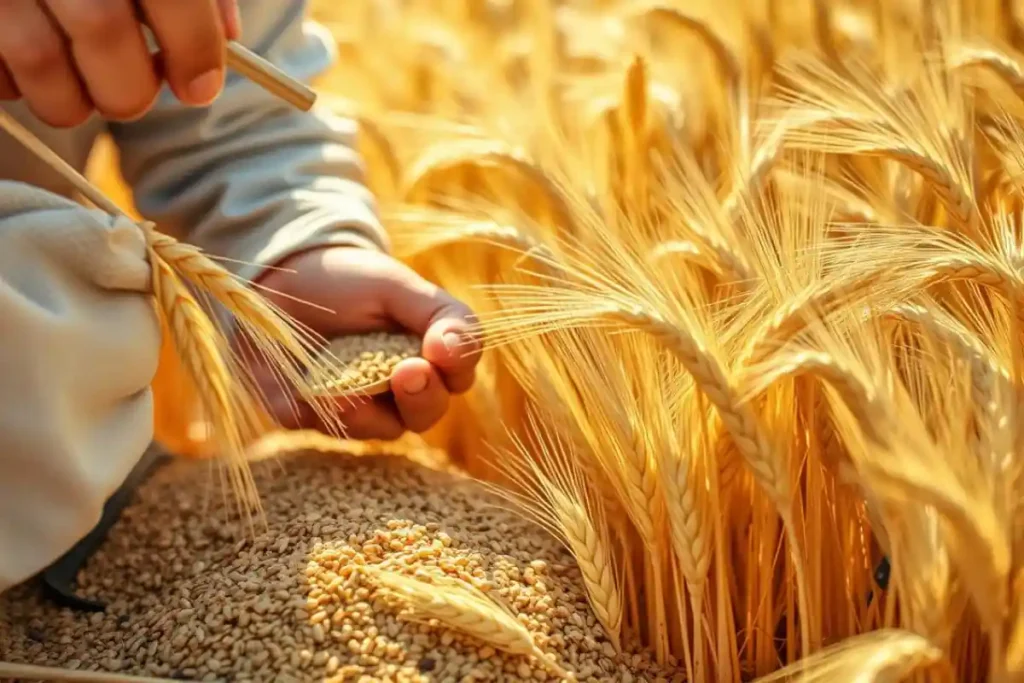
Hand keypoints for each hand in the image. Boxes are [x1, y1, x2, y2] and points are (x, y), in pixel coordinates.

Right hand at [0, 0, 240, 126]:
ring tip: (81, 88)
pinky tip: (29, 66)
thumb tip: (227, 35)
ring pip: (38, 59)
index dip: (194, 51)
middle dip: (129, 90)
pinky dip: (16, 85)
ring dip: (70, 101)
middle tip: (133, 95)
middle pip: (102, 32)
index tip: (199, 87)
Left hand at [247, 246, 481, 439]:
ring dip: (366, 413)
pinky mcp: (310, 413)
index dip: (456, 370)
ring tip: (345, 388)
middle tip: (407, 373)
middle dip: (421, 398)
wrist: (281, 275)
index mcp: (426, 355)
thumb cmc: (349, 279)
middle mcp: (397, 389)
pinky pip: (318, 426)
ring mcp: (356, 406)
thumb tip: (454, 350)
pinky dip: (312, 410)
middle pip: (425, 414)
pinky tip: (302, 389)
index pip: (458, 376)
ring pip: (377, 430)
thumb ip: (437, 313)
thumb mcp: (396, 285)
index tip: (440, 352)